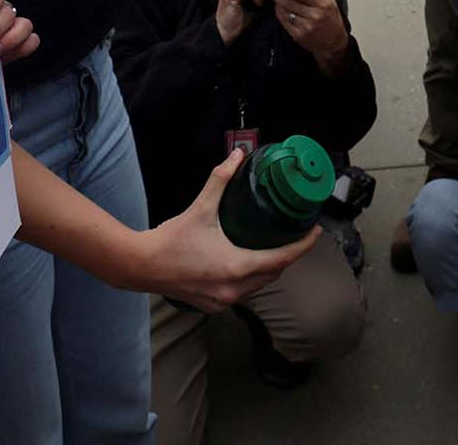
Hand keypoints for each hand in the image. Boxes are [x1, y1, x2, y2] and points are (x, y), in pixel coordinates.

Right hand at [141, 152, 318, 309]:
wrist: (141, 266)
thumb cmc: (171, 239)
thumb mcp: (201, 207)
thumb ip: (220, 179)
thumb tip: (237, 154)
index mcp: (237, 267)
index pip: (282, 258)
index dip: (302, 245)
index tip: (316, 231)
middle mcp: (235, 289)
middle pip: (274, 274)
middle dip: (288, 256)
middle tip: (296, 235)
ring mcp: (224, 300)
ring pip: (259, 286)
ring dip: (269, 269)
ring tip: (277, 247)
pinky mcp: (214, 304)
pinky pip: (243, 292)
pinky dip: (251, 279)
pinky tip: (250, 264)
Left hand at [266, 0, 348, 72]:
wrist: (334, 42)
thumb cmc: (332, 19)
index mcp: (322, 4)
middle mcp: (314, 15)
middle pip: (290, 2)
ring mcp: (305, 26)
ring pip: (286, 12)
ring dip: (277, 3)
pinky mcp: (298, 35)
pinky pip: (285, 22)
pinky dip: (280, 14)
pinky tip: (278, 8)